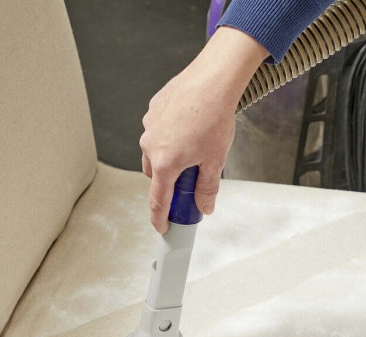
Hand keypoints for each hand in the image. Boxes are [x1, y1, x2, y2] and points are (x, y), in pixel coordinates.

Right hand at [140, 27, 268, 232]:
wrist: (212, 80)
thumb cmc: (214, 117)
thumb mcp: (215, 160)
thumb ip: (207, 188)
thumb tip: (205, 206)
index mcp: (165, 163)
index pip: (157, 200)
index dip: (159, 218)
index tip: (162, 227)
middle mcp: (151, 146)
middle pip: (156, 176)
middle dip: (170, 182)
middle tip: (191, 179)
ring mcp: (149, 126)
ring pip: (155, 152)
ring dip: (169, 157)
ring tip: (195, 146)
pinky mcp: (153, 109)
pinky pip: (158, 130)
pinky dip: (170, 135)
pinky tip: (189, 127)